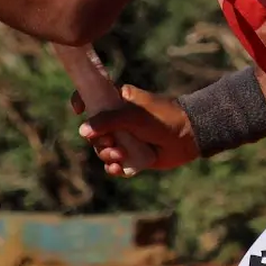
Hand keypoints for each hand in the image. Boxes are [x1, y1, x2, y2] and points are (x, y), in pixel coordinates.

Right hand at [73, 84, 199, 174]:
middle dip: (99, 140)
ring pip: (102, 148)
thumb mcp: (134, 116)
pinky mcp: (131, 156)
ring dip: (107, 155)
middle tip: (112, 142)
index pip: (92, 97)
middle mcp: (118, 119)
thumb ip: (108, 120)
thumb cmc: (162, 119)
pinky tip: (119, 168)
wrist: (187, 138)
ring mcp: (124, 137)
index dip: (82, 101)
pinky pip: (113, 164)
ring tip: (121, 156)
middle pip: (93, 131)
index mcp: (118, 101)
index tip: (78, 110)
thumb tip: (83, 131)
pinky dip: (113, 167)